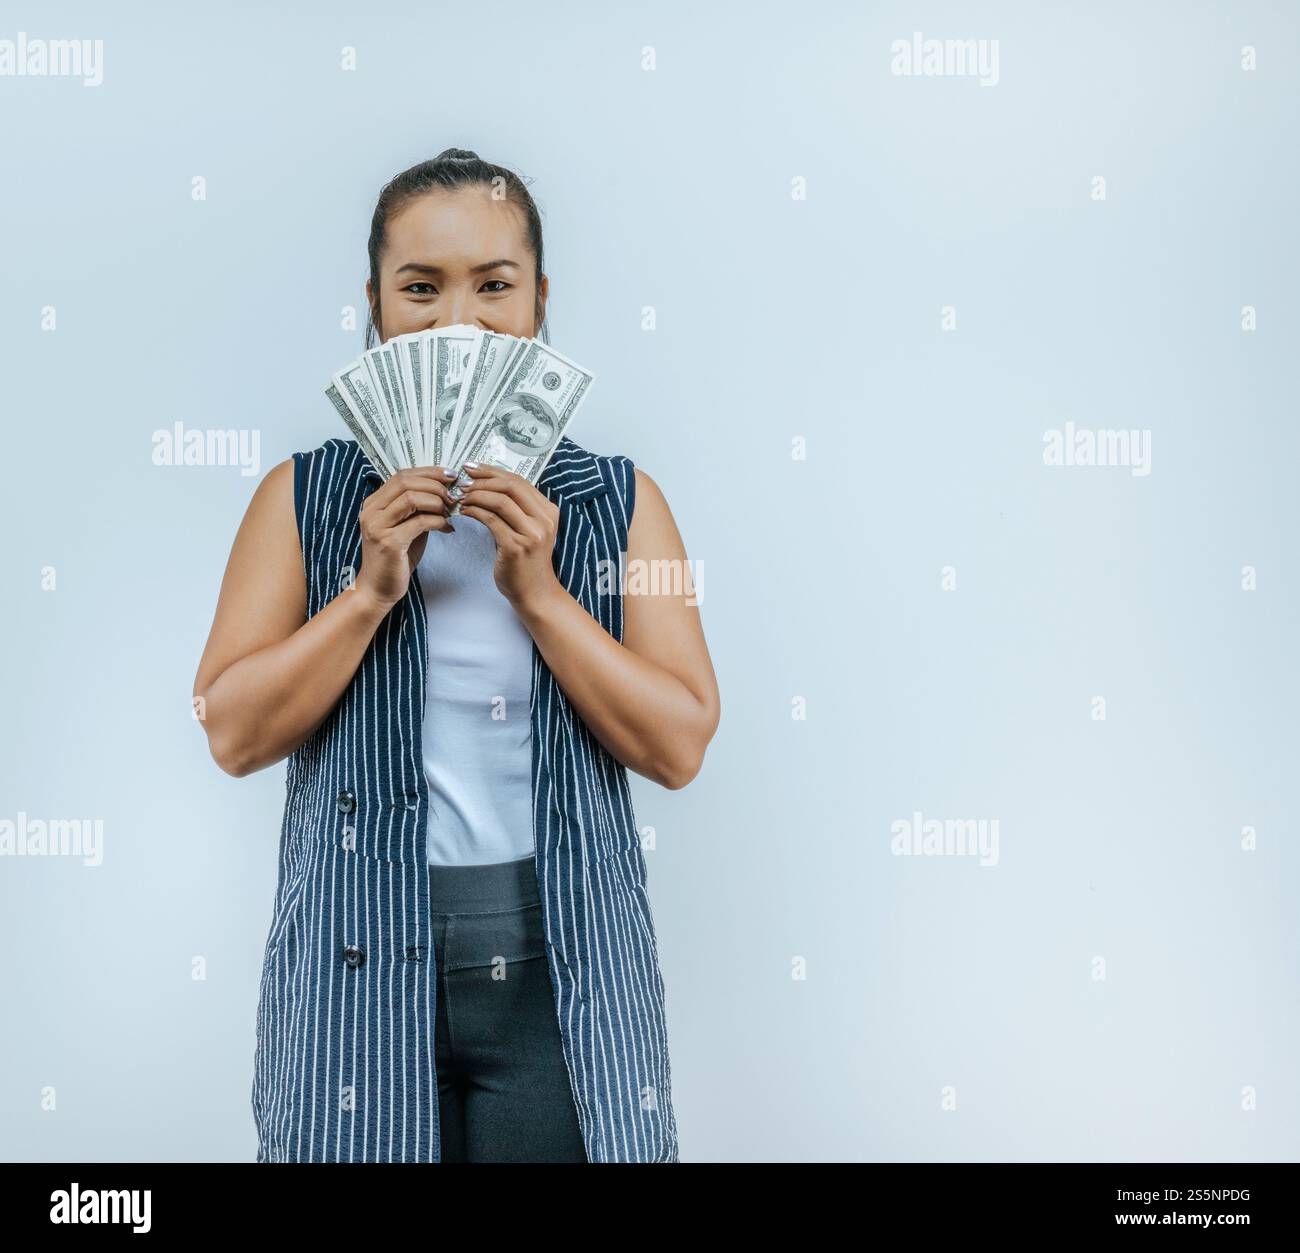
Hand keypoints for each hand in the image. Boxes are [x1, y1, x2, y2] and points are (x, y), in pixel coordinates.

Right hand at [355, 466, 457, 611]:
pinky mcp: (389, 542)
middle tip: (454, 496)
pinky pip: (419, 522)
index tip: (451, 476)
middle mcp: (371, 510)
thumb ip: (419, 509)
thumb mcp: (407, 526)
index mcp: (374, 503)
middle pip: (406, 481)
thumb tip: (444, 491)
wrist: (378, 588)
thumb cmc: (396, 557)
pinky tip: (447, 528)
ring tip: (450, 512)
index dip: (429, 472)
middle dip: (435, 485)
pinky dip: (438, 521)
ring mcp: (377, 526)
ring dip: (437, 502)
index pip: (402, 475)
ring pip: (412, 498)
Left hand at [455, 462, 562, 610]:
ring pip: (499, 501)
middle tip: (462, 480)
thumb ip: (516, 509)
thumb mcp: (529, 530)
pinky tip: (463, 511)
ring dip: (475, 495)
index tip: (472, 468)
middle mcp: (543, 520)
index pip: (519, 481)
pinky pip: (491, 520)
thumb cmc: (527, 561)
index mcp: (548, 511)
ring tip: (460, 496)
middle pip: (510, 486)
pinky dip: (474, 512)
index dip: (493, 471)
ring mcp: (531, 534)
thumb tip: (486, 485)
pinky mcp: (516, 547)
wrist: (535, 592)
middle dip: (482, 480)